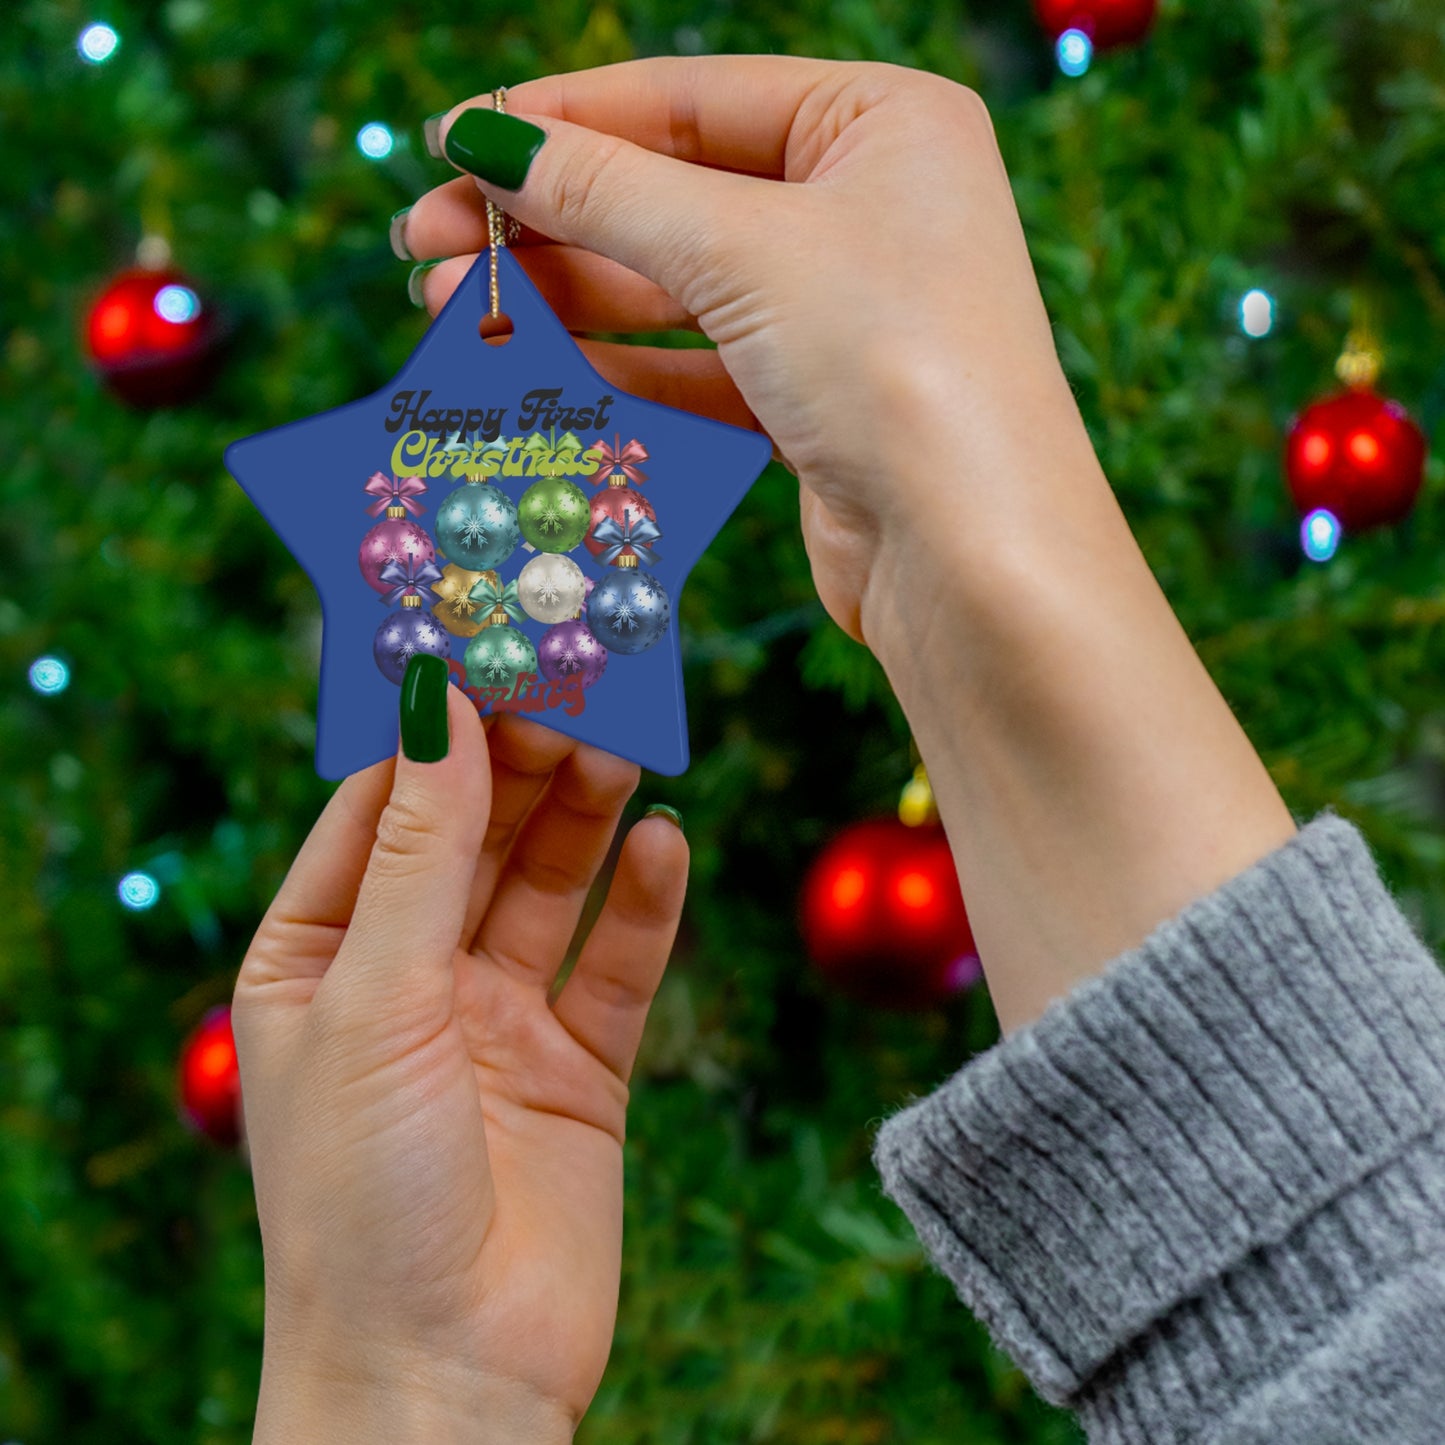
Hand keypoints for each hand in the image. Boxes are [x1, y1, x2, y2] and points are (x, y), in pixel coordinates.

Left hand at [233, 695, 686, 1441]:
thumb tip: (436, 704)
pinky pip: (617, 963)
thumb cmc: (363, 1196)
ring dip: (585, 817)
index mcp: (319, 958)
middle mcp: (408, 979)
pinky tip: (667, 845)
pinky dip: (644, 904)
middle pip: (474, 836)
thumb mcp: (376, 998)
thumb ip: (419, 850)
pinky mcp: (580, 1067)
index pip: (378, 809)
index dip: (432, 731)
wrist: (446, 1380)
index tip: (488, 649)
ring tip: (626, 747)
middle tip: (581, 685)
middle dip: (522, 762)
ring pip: (550, 885)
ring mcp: (498, 1021)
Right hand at [402, 56, 1093, 643]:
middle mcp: (869, 206)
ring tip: (451, 308)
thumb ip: (607, 191)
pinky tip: (534, 368)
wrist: (972, 556)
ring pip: (676, 286)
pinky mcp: (818, 401)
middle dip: (546, 219)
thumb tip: (486, 141)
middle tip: (425, 242)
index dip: (561, 119)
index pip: (689, 97)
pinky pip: (697, 366)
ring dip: (564, 296)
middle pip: (672, 192)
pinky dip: (616, 366)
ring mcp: (844, 309)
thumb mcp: (742, 249)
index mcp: (881, 122)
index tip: (451, 142)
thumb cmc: (894, 364)